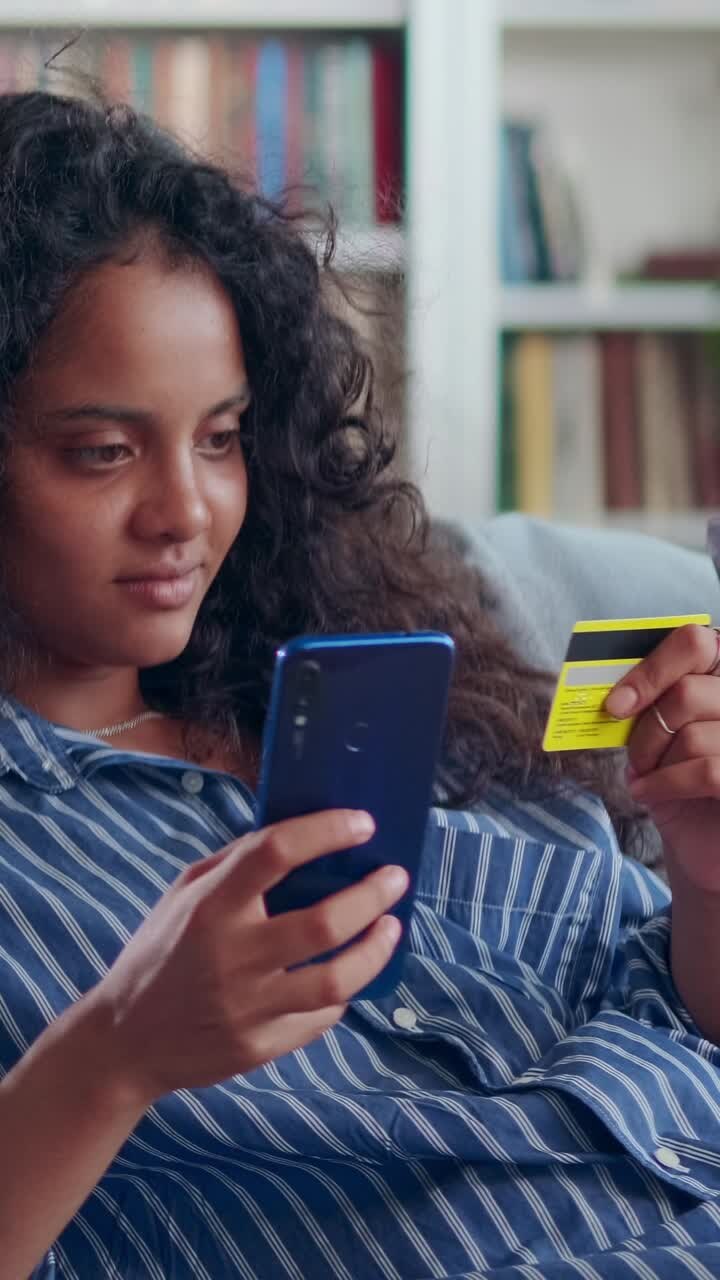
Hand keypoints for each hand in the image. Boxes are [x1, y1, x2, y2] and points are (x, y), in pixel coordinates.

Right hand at [91, 810, 406, 1103]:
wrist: (126, 1041)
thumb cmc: (161, 950)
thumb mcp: (184, 892)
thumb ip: (237, 862)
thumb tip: (304, 833)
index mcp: (210, 905)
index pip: (275, 853)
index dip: (326, 832)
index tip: (363, 824)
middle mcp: (231, 955)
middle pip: (324, 923)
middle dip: (372, 895)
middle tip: (396, 877)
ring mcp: (248, 1007)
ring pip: (336, 981)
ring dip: (375, 949)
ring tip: (392, 926)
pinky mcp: (259, 1047)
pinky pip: (320, 1019)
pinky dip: (342, 993)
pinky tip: (349, 973)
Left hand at [605, 623, 719, 888]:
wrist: (702, 837)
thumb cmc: (680, 777)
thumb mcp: (662, 731)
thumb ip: (650, 701)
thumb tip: (612, 693)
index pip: (694, 642)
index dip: (651, 670)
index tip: (616, 704)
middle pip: (685, 692)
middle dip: (646, 729)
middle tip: (635, 755)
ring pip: (690, 736)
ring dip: (653, 760)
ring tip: (645, 776)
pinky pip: (705, 771)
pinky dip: (664, 784)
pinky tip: (646, 792)